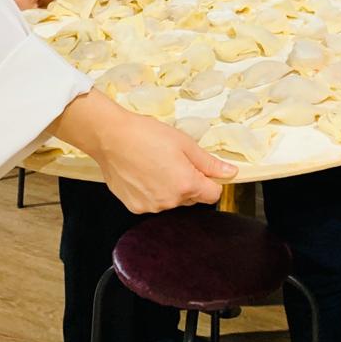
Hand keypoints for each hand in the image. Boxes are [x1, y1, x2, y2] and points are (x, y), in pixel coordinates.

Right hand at [94, 105, 237, 211]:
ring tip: (154, 165)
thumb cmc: (146, 135)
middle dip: (188, 183)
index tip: (201, 168)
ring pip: (171, 201)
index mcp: (186, 185)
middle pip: (192, 198)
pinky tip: (142, 174)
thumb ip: (209, 162)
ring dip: (169, 188)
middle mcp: (170, 201)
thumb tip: (230, 172)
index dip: (210, 180)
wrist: (110, 137)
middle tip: (173, 160)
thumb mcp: (184, 143)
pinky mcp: (134, 207)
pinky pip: (152, 202)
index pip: (213, 194)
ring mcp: (151, 206)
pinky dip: (151, 191)